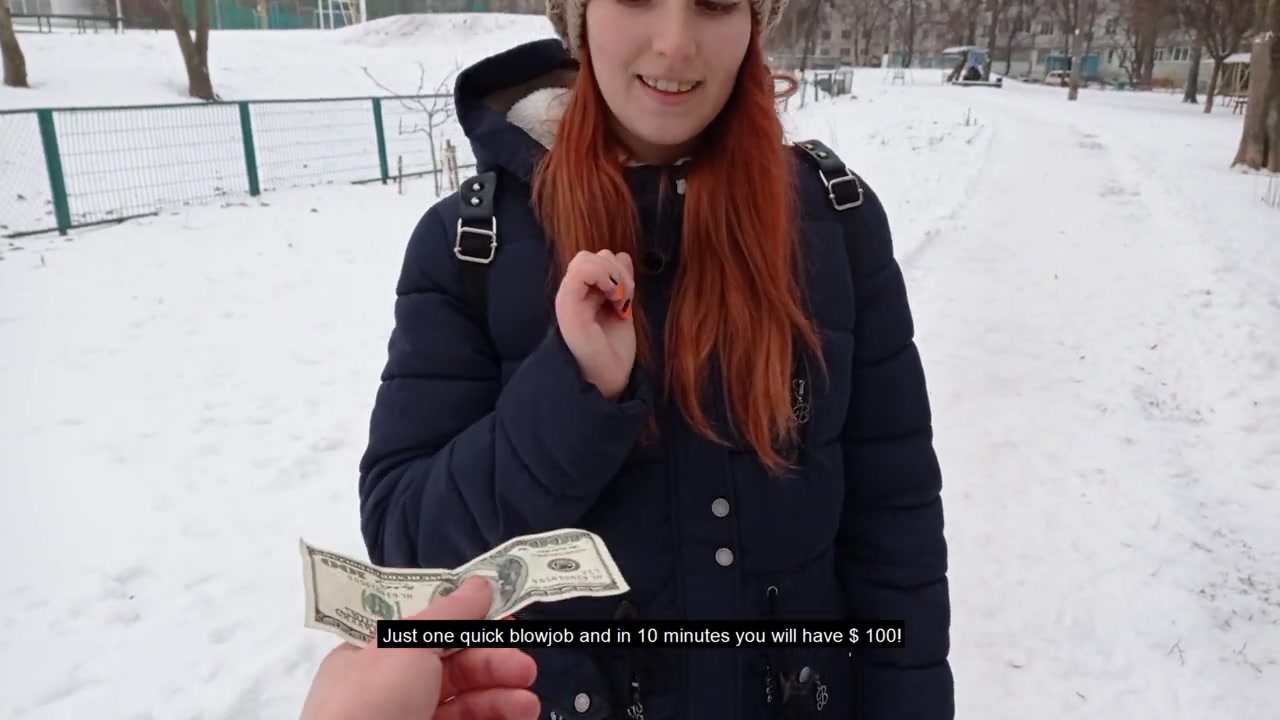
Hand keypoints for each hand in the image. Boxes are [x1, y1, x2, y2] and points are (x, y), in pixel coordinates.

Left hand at [298, 577, 538, 719]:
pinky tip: (518, 714)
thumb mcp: (408, 645)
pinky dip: (496, 718)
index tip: (506, 617)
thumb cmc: (370, 702)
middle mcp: (389, 689)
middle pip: (452, 666)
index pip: (426, 630)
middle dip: (494, 662)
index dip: (467, 621)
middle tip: (525, 667)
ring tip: (527, 702)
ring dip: (501, 696)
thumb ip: (450, 614)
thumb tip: (483, 582)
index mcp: (372, 655)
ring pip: (464, 701)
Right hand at [555, 249, 636, 400]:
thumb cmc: (613, 354)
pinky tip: (616, 300)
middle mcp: (572, 294)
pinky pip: (582, 270)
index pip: (595, 260)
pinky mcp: (569, 306)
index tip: (627, 298)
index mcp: (582, 295)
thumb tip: (623, 256)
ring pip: (586, 258)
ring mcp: (568, 299)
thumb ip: (621, 284)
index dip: (616, 269)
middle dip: (616, 271)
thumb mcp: (622, 310)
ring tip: (621, 303)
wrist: (607, 383)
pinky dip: (606, 277)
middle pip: (590, 255)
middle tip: (624, 300)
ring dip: (614, 276)